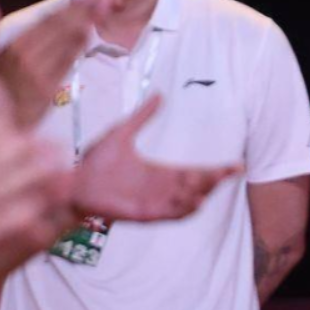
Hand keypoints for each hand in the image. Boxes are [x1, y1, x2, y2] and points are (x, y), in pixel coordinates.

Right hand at [0, 0, 116, 127]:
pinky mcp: (46, 90)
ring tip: (106, 8)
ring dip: (88, 22)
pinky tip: (90, 32)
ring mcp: (36, 72)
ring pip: (65, 41)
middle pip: (61, 26)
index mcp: (12, 46)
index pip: (48, 20)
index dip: (72, 7)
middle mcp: (25, 55)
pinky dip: (77, 46)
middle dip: (86, 9)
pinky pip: (65, 63)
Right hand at [0, 78, 72, 303]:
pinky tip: (49, 220)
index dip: (9, 134)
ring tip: (68, 175)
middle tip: (61, 147)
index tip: (31, 132)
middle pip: (3, 159)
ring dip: (42, 179)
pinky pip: (5, 224)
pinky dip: (29, 220)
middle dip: (34, 151)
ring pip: (12, 187)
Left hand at [74, 95, 241, 220]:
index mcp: (160, 172)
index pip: (196, 172)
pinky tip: (197, 201)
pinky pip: (171, 214)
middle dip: (214, 180)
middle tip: (229, 171)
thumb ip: (142, 116)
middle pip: (198, 187)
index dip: (216, 171)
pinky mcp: (144, 213)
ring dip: (201, 194)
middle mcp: (161, 189)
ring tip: (211, 182)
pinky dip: (185, 209)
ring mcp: (154, 202)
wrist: (73, 181)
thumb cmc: (95, 161)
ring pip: (188, 202)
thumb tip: (160, 95)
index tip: (236, 166)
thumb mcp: (122, 133)